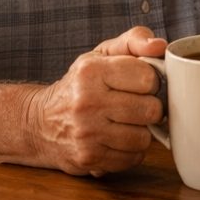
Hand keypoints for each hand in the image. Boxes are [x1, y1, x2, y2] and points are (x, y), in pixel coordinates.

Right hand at [24, 25, 166, 177]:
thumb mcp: (101, 54)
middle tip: (138, 104)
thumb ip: (134, 40)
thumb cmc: (79, 85)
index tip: (142, 83)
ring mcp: (87, 134)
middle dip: (151, 107)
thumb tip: (160, 46)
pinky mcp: (89, 159)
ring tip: (127, 122)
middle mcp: (87, 103)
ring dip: (142, 131)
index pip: (148, 78)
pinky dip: (131, 150)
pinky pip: (133, 158)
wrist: (39, 123)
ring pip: (144, 138)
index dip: (152, 81)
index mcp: (92, 71)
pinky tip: (118, 139)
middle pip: (151, 110)